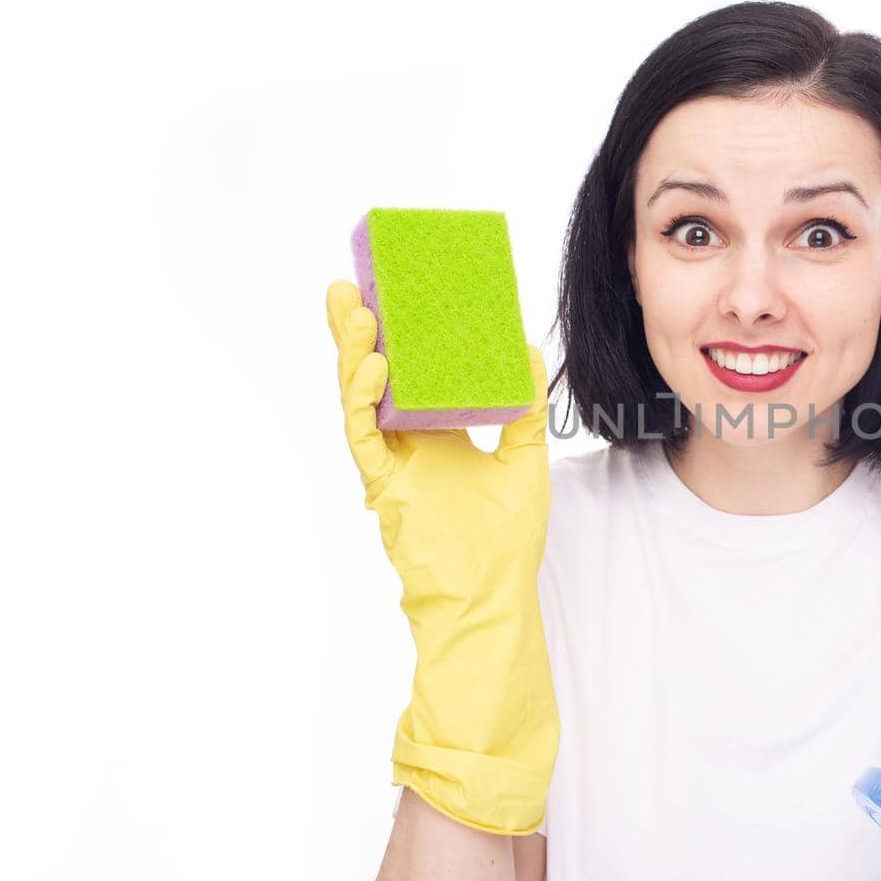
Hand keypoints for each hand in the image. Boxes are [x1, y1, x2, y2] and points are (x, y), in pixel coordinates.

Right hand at [326, 278, 558, 834]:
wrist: (492, 598)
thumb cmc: (506, 540)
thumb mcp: (526, 459)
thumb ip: (524, 407)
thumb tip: (527, 349)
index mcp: (436, 433)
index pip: (411, 371)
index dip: (399, 333)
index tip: (397, 288)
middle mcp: (406, 442)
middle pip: (373, 375)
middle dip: (358, 331)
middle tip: (353, 283)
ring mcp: (390, 463)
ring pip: (359, 397)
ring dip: (352, 353)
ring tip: (352, 308)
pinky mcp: (384, 485)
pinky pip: (365, 435)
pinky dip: (365, 400)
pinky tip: (376, 367)